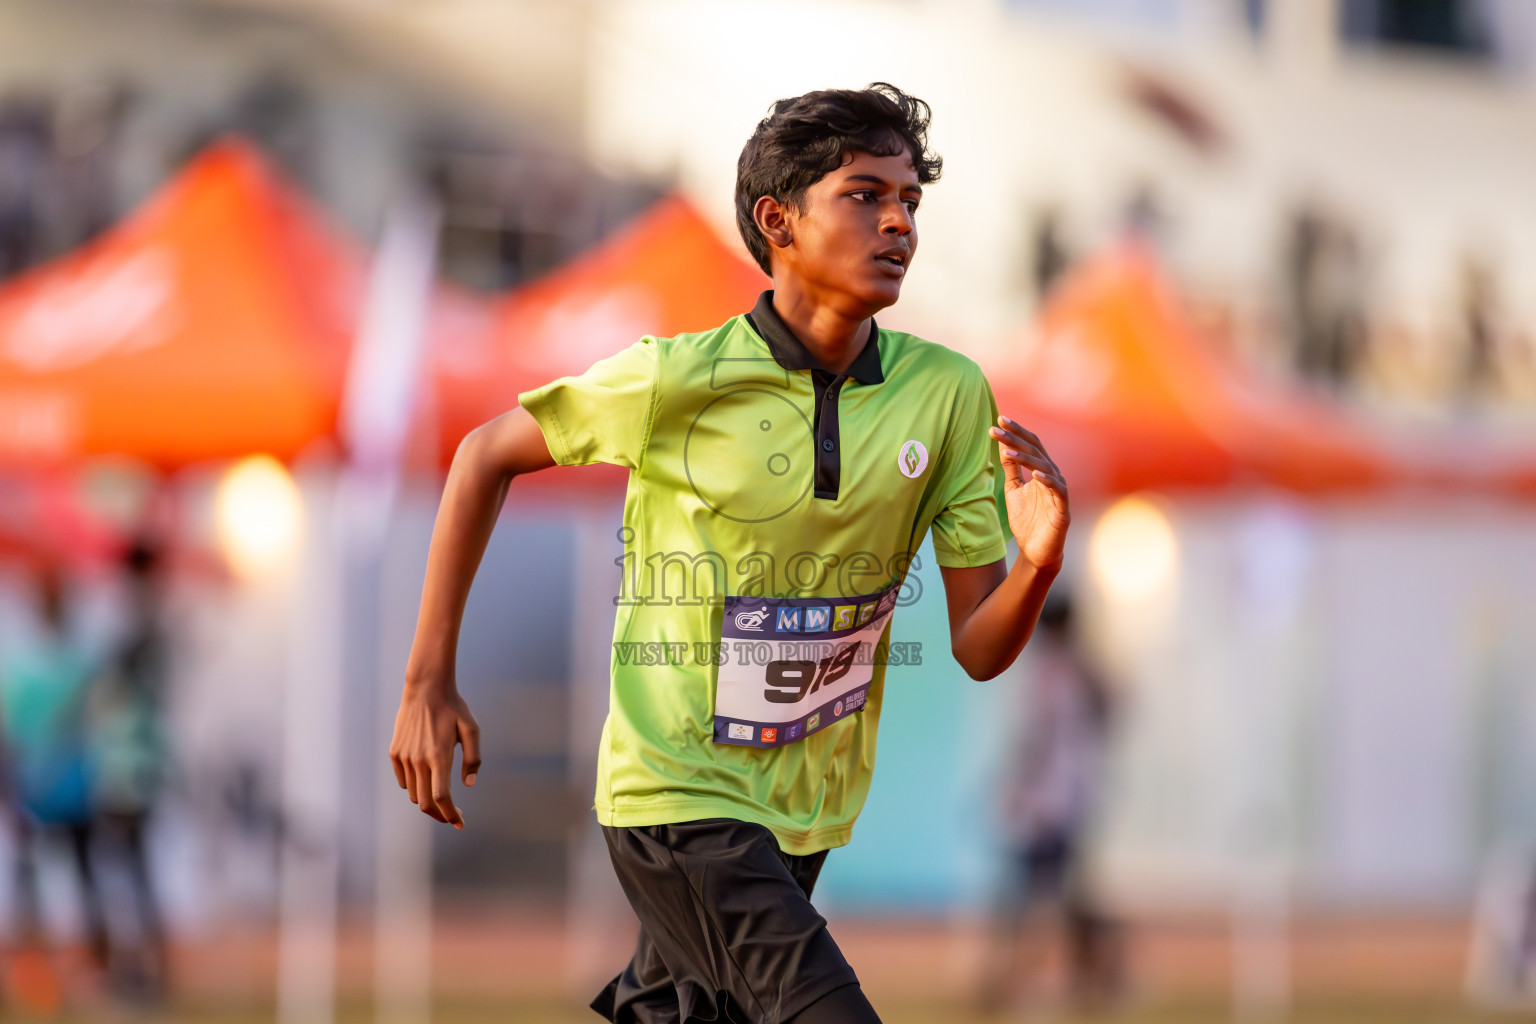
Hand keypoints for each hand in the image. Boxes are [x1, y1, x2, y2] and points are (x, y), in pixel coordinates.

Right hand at [389, 683, 480, 828]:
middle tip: (452, 816)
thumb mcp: (472, 730)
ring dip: (428, 802)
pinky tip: (427, 782)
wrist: (425, 688)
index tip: (460, 823)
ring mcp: (404, 757)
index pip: (442, 797)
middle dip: (440, 815)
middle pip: (425, 802)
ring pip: (414, 794)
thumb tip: (469, 785)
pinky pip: (404, 780)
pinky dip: (414, 787)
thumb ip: (473, 759)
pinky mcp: (395, 752)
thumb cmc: (453, 708)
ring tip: (442, 799)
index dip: (450, 815)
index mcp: (439, 757)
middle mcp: (419, 760)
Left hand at [989, 415, 1069, 570]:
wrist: (1036, 551)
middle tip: (997, 426)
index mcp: (1042, 470)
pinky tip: (1035, 474)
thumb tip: (1003, 446)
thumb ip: (1011, 469)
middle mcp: (1053, 476)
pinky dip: (1047, 481)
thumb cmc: (1027, 520)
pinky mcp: (1063, 508)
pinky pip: (1057, 490)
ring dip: (1025, 458)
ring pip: (1045, 467)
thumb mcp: (1014, 490)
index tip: (997, 420)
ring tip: (1006, 452)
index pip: (1030, 444)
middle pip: (1036, 450)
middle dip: (1016, 438)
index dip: (1015, 432)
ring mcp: (1059, 491)